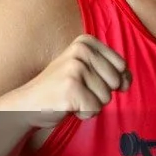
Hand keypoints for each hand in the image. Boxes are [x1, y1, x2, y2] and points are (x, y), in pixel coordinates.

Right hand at [15, 34, 130, 127]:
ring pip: (106, 97)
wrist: (28, 104)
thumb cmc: (60, 89)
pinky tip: (67, 105)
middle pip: (115, 82)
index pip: (121, 66)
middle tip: (76, 91)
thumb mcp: (87, 71)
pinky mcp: (71, 88)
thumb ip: (111, 71)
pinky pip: (94, 109)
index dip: (108, 80)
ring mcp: (75, 68)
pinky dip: (83, 113)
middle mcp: (81, 50)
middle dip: (99, 94)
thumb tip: (127, 80)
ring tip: (71, 97)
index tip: (86, 80)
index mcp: (86, 42)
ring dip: (90, 104)